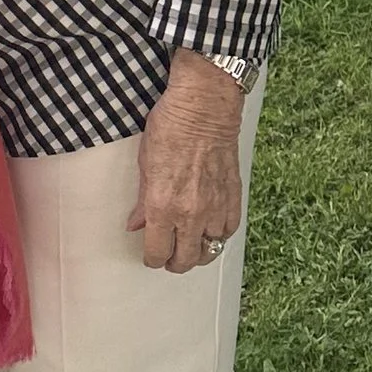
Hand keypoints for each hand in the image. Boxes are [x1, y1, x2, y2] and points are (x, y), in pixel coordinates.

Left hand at [127, 53, 247, 270]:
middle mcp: (191, 213)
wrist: (204, 108)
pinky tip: (211, 230)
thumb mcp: (144, 164)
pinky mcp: (233, 197)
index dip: (152, 258)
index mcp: (163, 207)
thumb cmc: (170, 128)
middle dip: (175, 262)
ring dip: (199, 251)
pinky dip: (219, 235)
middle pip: (186, 260)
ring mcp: (215, 207)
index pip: (158, 253)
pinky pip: (229, 231)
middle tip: (169, 257)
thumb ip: (142, 201)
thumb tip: (137, 224)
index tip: (151, 255)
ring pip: (211, 250)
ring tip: (191, 246)